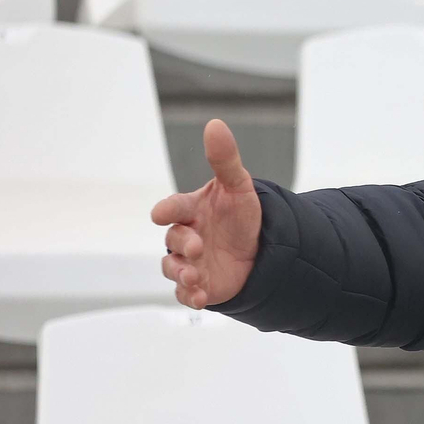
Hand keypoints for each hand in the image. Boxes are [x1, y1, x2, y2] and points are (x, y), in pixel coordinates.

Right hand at [151, 119, 261, 308]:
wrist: (262, 250)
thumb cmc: (243, 215)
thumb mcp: (239, 186)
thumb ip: (225, 159)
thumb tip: (215, 124)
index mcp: (192, 210)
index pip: (174, 208)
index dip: (167, 210)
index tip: (162, 213)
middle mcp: (186, 235)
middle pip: (173, 239)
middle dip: (182, 244)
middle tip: (197, 247)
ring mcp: (189, 261)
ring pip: (173, 268)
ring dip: (181, 272)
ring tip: (195, 276)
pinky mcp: (198, 284)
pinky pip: (185, 293)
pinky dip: (189, 296)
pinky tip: (199, 298)